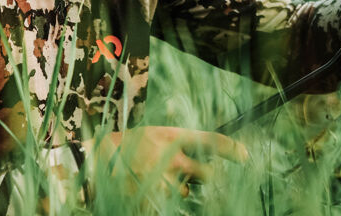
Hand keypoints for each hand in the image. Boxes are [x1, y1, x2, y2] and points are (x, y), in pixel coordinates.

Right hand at [89, 125, 247, 197]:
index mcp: (174, 139)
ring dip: (176, 191)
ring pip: (185, 194)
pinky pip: (168, 206)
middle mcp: (173, 161)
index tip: (245, 156)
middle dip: (202, 175)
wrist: (95, 161)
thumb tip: (206, 160)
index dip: (232, 149)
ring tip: (154, 180)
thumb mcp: (155, 134)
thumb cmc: (128, 144)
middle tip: (186, 172)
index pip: (211, 141)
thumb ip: (180, 143)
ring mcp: (164, 184)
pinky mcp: (154, 202)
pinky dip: (161, 201)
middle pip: (207, 174)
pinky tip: (148, 191)